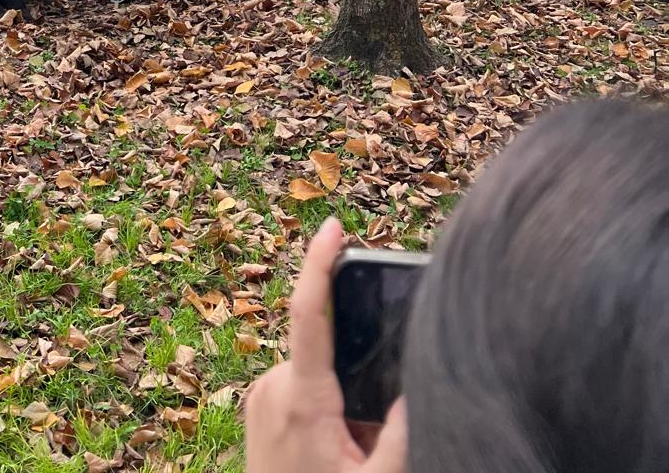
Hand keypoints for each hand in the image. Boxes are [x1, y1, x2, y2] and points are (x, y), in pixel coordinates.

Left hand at [243, 218, 408, 472]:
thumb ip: (403, 434)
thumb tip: (419, 385)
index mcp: (301, 399)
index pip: (308, 312)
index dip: (319, 262)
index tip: (333, 225)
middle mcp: (273, 388)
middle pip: (326, 352)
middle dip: (357, 378)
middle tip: (367, 438)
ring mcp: (260, 396)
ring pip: (316, 374)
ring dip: (342, 399)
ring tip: (351, 453)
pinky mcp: (257, 407)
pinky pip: (300, 388)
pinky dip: (326, 407)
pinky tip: (337, 449)